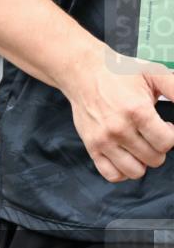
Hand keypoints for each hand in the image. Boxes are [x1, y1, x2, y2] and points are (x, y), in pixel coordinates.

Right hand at [62, 51, 173, 181]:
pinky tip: (126, 155)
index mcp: (137, 111)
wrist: (83, 72)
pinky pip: (112, 174)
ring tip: (138, 144)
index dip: (171, 135)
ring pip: (135, 171)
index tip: (165, 126)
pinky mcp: (91, 146)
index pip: (167, 143)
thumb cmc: (119, 73)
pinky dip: (123, 171)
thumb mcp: (154, 73)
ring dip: (143, 161)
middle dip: (158, 147)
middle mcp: (119, 129)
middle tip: (150, 132)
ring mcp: (103, 140)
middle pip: (154, 159)